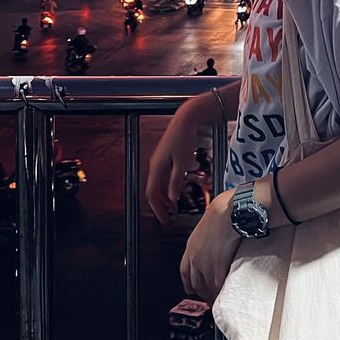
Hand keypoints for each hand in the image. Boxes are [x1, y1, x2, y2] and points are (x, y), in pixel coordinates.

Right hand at [145, 105, 200, 224]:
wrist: (187, 118)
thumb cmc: (184, 137)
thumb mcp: (182, 163)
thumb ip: (175, 181)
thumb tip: (171, 198)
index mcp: (156, 167)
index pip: (152, 194)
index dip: (158, 209)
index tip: (164, 220)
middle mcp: (155, 164)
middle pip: (154, 190)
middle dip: (160, 206)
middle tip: (168, 218)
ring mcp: (160, 160)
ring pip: (159, 184)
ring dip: (165, 197)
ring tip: (174, 208)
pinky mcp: (166, 156)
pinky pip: (164, 176)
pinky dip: (169, 186)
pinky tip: (176, 191)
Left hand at [180, 190, 240, 304]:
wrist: (227, 212)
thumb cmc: (221, 214)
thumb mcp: (205, 228)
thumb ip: (204, 241)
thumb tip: (211, 245)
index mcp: (190, 247)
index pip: (184, 272)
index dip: (188, 283)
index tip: (191, 289)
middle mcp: (195, 258)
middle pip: (195, 282)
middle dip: (201, 292)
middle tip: (208, 297)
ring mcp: (206, 264)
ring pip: (206, 286)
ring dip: (212, 293)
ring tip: (218, 297)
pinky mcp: (218, 266)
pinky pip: (218, 284)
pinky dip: (221, 290)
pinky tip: (225, 290)